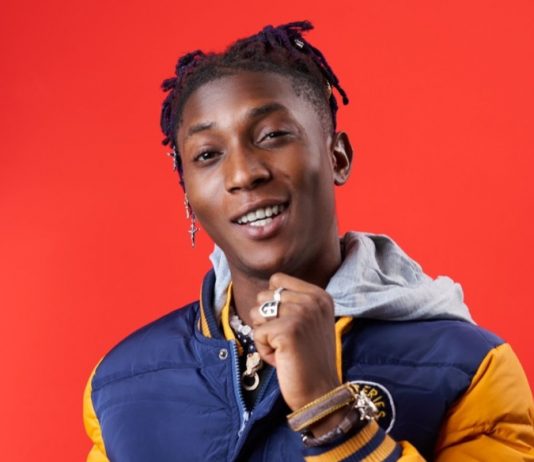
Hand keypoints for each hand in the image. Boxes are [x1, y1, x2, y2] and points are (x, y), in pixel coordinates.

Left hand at [250, 273, 340, 411]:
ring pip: (256, 313)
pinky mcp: (287, 330)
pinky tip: (282, 359)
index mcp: (319, 295)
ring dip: (264, 334)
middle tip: (286, 340)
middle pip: (263, 296)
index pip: (277, 279)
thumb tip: (265, 289)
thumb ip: (293, 301)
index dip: (273, 302)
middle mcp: (312, 300)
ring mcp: (301, 313)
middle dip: (266, 320)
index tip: (290, 325)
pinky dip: (264, 350)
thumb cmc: (309, 358)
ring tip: (284, 349)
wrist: (320, 392)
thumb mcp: (310, 320)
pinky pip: (256, 333)